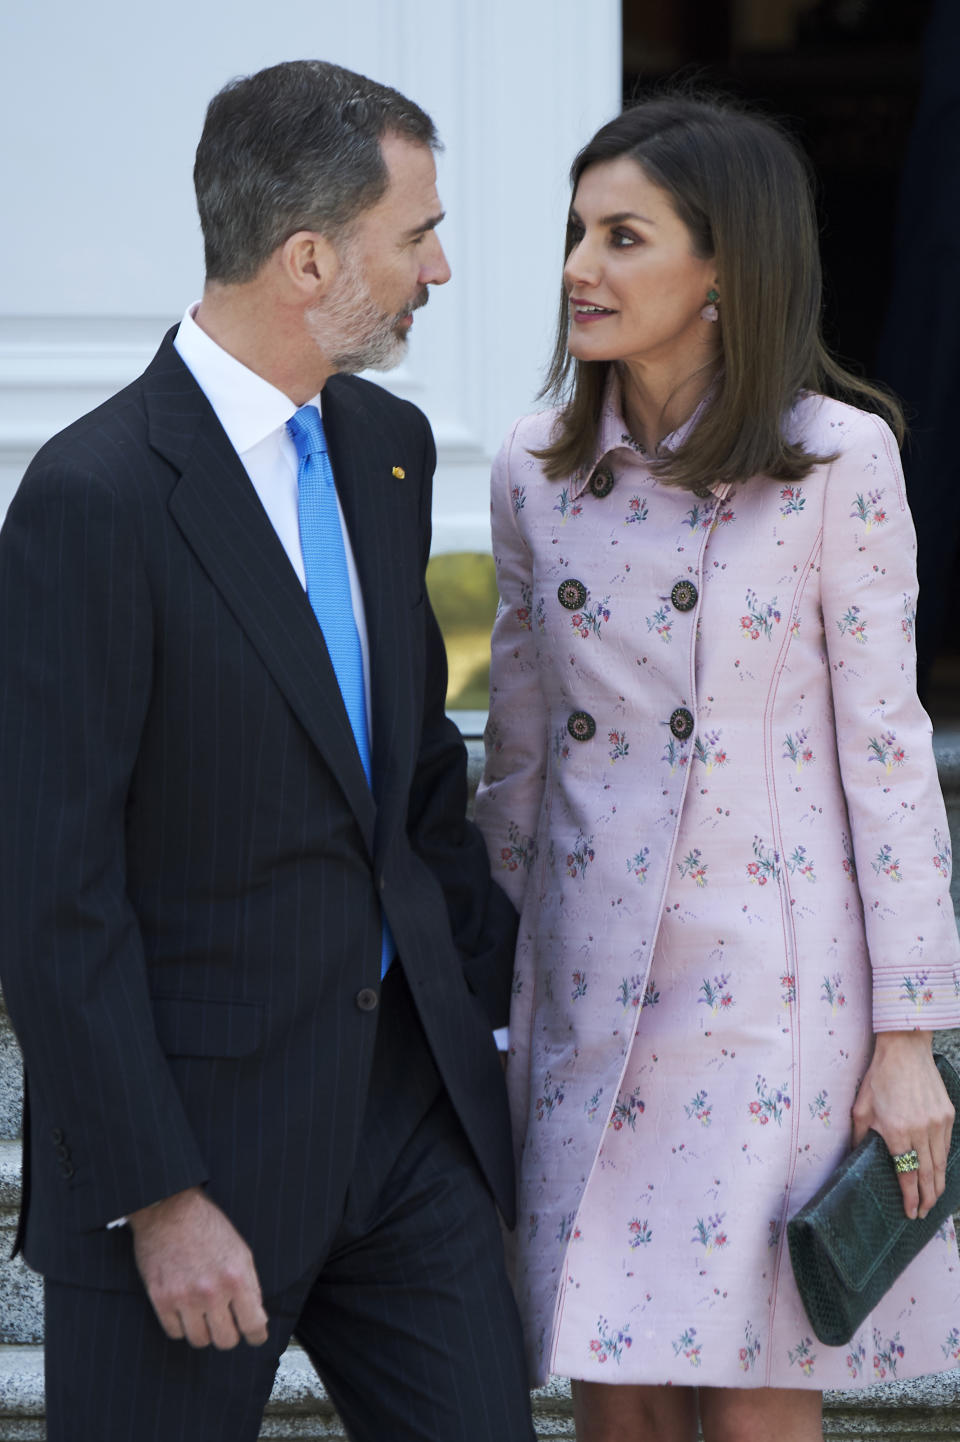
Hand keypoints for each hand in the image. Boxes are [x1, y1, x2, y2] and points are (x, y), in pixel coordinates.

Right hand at [128, 1186, 268, 1347]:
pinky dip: (181, 1325)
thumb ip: (250, 1286)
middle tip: (225, 1321)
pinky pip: (175, 1333)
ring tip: (203, 1312)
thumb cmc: (207, 1227)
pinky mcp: (161, 1299)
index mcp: (236, 1277)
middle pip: (226, 1341)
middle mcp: (211, 1291)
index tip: (254, 1335)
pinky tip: (184, 1308)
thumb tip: (258, 1318)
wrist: (169, 1209)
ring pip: (200, 1341)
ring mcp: (184, 1297)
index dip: (257, 1335)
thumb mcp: (240, 1251)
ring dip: (204, 1330)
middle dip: (229, 1333)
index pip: (254, 1325)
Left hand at [851, 1031, 953, 1220]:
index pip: (907, 1175)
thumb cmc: (879, 1078)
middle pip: (929, 1176)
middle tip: (923, 1214)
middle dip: (927, 1199)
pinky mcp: (948, 1114)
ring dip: (938, 1185)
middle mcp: (921, 1131)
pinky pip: (947, 1146)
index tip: (910, 1213)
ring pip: (941, 1164)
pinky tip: (937, 1171)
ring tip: (932, 1199)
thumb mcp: (861, 1109)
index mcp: (897, 1132)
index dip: (910, 1198)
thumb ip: (860, 1138)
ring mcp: (938, 1123)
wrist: (905, 1050)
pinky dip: (943, 1162)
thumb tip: (856, 1158)